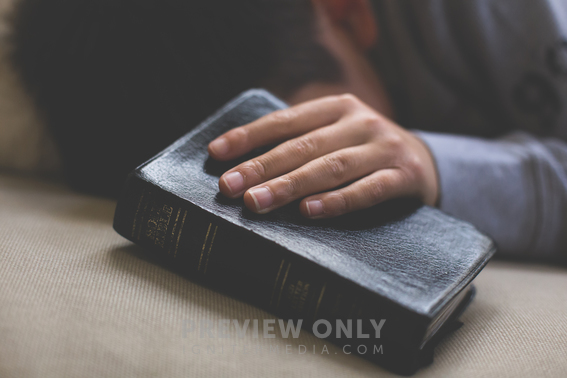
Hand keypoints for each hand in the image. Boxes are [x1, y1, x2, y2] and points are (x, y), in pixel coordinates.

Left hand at [208, 94, 438, 217]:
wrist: (423, 163)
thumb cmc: (363, 154)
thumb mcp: (335, 136)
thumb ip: (300, 142)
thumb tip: (242, 165)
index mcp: (337, 107)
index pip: (285, 120)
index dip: (249, 136)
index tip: (217, 154)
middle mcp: (360, 122)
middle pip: (303, 146)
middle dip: (262, 167)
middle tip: (229, 187)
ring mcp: (384, 147)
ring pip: (331, 167)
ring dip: (290, 185)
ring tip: (257, 202)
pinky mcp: (404, 175)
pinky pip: (368, 190)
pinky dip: (337, 201)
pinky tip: (309, 212)